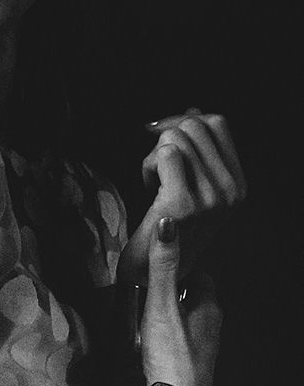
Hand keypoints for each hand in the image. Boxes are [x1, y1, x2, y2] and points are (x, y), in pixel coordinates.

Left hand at [118, 109, 246, 285]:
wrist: (151, 274)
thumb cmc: (167, 230)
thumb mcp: (193, 187)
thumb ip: (198, 151)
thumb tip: (193, 111)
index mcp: (237, 186)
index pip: (217, 124)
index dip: (183, 120)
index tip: (162, 137)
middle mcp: (229, 192)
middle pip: (195, 124)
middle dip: (166, 138)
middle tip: (157, 168)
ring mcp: (209, 199)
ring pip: (176, 137)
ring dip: (154, 156)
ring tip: (154, 183)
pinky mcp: (182, 204)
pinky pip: (165, 154)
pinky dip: (147, 166)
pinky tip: (148, 190)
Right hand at [139, 217, 222, 385]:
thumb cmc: (171, 353)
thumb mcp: (162, 305)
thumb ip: (162, 266)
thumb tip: (167, 221)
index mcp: (210, 307)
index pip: (200, 274)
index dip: (182, 266)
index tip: (160, 261)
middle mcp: (213, 327)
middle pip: (194, 298)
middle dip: (174, 290)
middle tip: (146, 284)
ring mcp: (204, 350)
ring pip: (187, 321)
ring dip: (169, 314)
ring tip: (143, 310)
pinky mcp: (192, 368)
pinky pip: (180, 342)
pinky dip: (167, 336)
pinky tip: (149, 340)